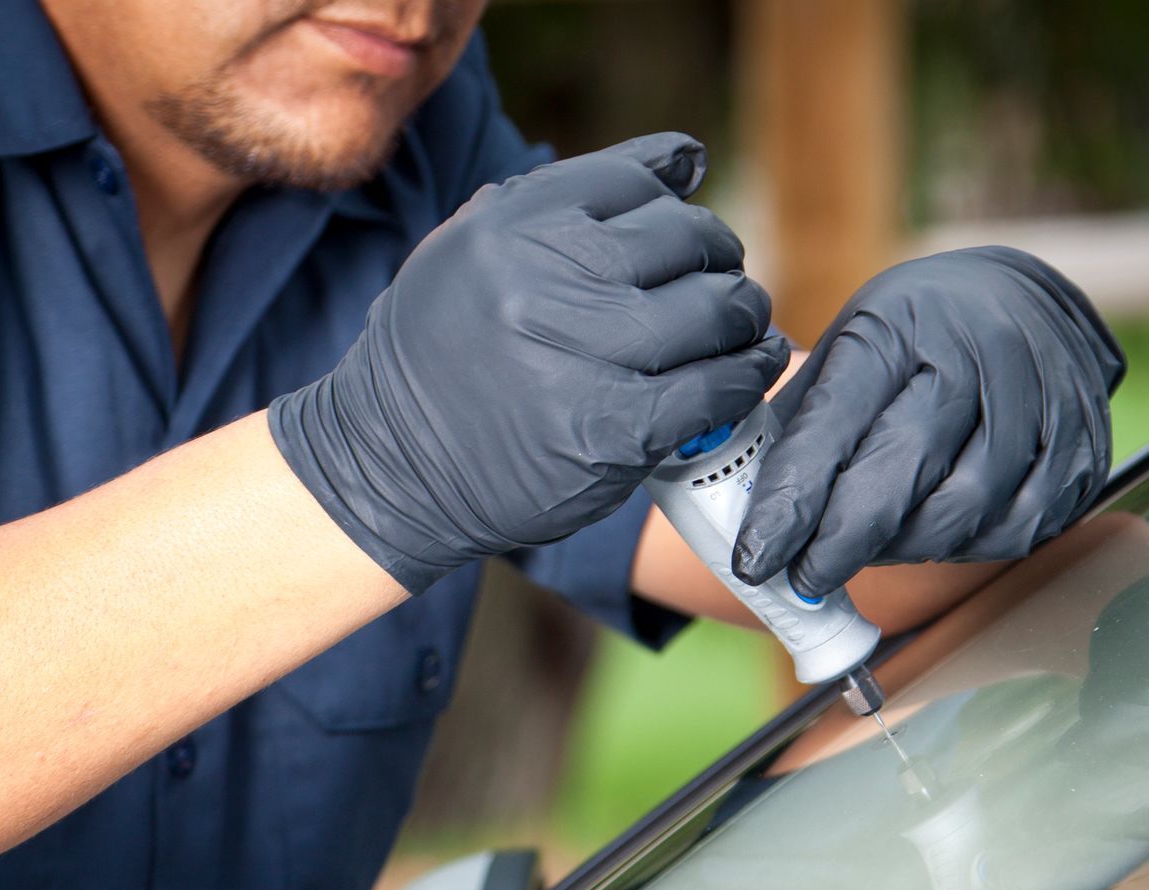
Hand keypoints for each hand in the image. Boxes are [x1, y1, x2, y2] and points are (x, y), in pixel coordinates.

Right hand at [270, 133, 790, 592]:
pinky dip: (746, 374)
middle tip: (726, 273)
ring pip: (711, 312)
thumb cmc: (439, 358)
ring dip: (744, 313)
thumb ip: (557, 204)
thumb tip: (683, 163)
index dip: (677, 190)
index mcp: (513, 226)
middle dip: (718, 253)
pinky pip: (712, 389)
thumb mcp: (469, 251)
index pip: (634, 180)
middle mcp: (547, 281)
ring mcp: (584, 359)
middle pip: (684, 241)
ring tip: (747, 319)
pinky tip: (754, 366)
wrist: (394, 466)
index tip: (692, 205)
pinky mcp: (615, 432)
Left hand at [732, 248, 1124, 599]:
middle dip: (840, 544)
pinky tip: (933, 529)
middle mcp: (977, 356)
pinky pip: (1008, 534)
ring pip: (955, 517)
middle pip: (899, 479)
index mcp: (899, 325)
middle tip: (806, 577)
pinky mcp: (1077, 452)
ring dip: (900, 548)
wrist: (1024, 306)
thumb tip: (745, 519)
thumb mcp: (848, 350)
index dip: (791, 503)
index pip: (834, 426)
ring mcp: (1038, 404)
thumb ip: (800, 426)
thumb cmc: (914, 339)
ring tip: (871, 542)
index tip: (757, 558)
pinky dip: (960, 548)